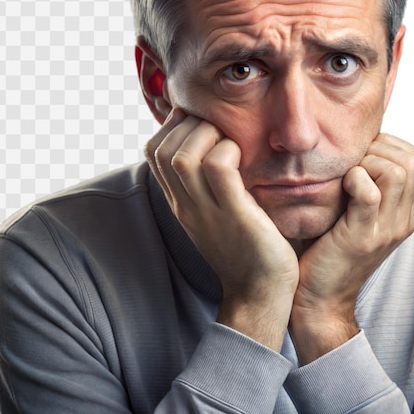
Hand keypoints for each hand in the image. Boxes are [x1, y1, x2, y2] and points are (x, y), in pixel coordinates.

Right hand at [145, 109, 298, 349]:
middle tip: (216, 126)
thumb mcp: (218, 212)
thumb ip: (209, 183)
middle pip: (162, 150)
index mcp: (181, 202)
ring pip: (184, 156)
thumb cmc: (248, 248)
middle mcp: (186, 205)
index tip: (199, 119)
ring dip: (206, 134)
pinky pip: (218, 169)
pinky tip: (243, 156)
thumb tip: (217, 146)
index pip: (153, 152)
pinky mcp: (234, 214)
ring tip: (229, 139)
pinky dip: (228, 151)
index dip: (171, 125)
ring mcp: (206, 212)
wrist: (260, 294)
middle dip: (187, 124)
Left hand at [290, 133, 413, 363]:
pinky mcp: (362, 237)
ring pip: (398, 171)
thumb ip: (367, 184)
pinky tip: (340, 187)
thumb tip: (358, 144)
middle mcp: (404, 220)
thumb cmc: (328, 247)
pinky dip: (354, 180)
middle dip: (380, 148)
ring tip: (347, 175)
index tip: (361, 154)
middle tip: (353, 162)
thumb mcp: (357, 213)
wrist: (319, 299)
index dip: (389, 144)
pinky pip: (371, 194)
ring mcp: (386, 230)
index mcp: (406, 212)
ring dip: (367, 161)